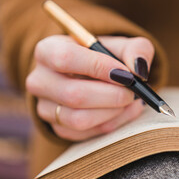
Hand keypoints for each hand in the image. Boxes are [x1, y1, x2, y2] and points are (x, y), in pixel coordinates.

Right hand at [26, 35, 154, 140]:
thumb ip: (136, 50)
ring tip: (131, 101)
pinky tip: (124, 111)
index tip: (126, 75)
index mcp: (48, 50)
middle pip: (74, 95)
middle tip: (134, 92)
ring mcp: (45, 107)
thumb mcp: (122, 45)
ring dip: (114, 112)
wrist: (92, 76)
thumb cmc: (106, 57)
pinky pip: (86, 133)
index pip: (66, 58)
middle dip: (113, 96)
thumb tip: (139, 71)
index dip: (99, 67)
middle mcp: (40, 80)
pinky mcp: (57, 127)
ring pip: (80, 119)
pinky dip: (112, 124)